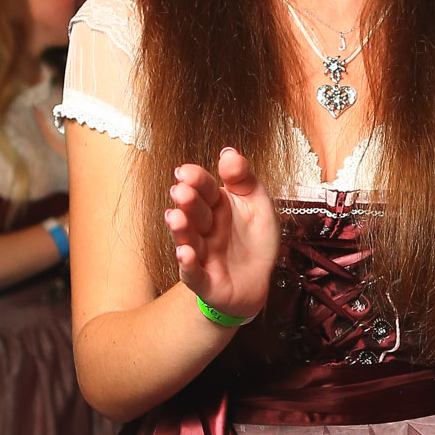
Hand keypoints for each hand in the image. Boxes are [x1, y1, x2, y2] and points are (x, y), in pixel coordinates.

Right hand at [166, 148, 279, 322]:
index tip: (185, 171)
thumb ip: (243, 178)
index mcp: (218, 206)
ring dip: (181, 230)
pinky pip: (194, 274)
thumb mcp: (257, 204)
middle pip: (194, 213)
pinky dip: (188, 264)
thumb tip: (229, 152)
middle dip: (187, 202)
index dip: (195, 180)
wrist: (258, 282)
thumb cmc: (254, 241)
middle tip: (181, 191)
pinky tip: (185, 253)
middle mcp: (206, 228)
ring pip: (188, 240)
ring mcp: (203, 254)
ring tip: (176, 217)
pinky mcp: (205, 281)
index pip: (204, 189)